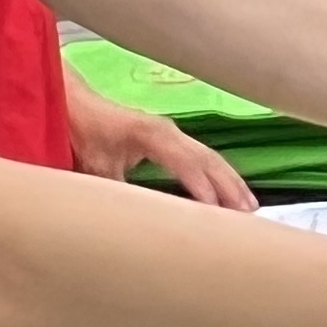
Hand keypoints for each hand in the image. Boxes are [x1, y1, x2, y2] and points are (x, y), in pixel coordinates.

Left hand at [62, 80, 257, 210]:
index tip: (216, 213)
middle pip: (208, 159)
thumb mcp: (99, 169)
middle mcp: (170, 131)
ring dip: (231, 181)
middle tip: (248, 215)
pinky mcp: (172, 139)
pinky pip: (203, 158)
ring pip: (210, 158)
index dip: (202, 188)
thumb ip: (121, 191)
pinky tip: (231, 191)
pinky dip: (220, 175)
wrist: (76, 107)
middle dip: (230, 186)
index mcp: (154, 135)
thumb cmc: (86, 135)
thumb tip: (142, 220)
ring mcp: (173, 133)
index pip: (187, 163)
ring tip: (250, 207)